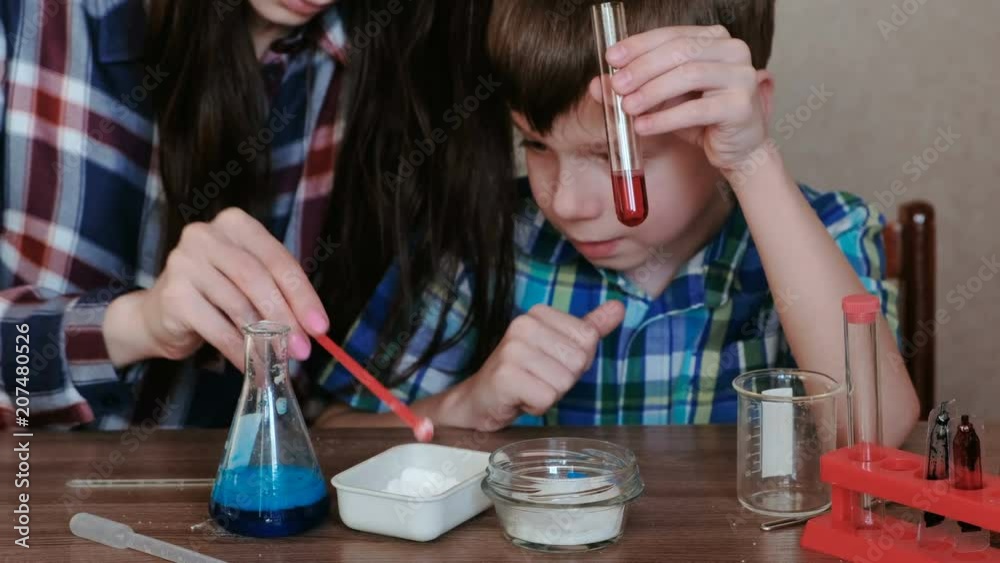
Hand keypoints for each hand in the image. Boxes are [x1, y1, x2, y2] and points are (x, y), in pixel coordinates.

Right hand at [118, 208, 328, 368]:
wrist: (159, 315)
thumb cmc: (215, 294)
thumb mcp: (250, 283)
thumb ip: (279, 294)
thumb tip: (313, 328)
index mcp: (235, 224)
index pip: (278, 259)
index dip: (302, 295)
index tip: (320, 326)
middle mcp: (206, 236)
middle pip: (258, 279)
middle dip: (286, 317)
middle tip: (304, 348)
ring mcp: (184, 263)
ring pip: (238, 305)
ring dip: (265, 339)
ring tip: (281, 360)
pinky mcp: (173, 296)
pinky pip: (217, 329)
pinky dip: (240, 351)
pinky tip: (253, 366)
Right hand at [441, 301, 624, 430]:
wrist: (482, 399)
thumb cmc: (525, 373)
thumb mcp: (559, 347)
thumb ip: (589, 328)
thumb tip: (619, 307)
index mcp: (538, 313)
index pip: (588, 339)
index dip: (576, 361)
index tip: (550, 364)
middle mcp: (523, 325)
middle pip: (578, 361)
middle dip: (564, 380)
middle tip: (538, 379)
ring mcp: (512, 350)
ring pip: (563, 382)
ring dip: (550, 394)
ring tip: (529, 388)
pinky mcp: (505, 376)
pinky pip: (546, 398)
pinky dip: (537, 406)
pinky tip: (520, 399)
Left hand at [589, 25, 770, 172]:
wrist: (737, 149)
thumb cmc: (701, 118)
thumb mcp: (663, 99)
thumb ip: (634, 88)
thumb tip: (598, 85)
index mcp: (714, 38)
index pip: (671, 34)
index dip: (639, 45)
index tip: (611, 57)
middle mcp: (733, 50)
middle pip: (679, 52)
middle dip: (642, 68)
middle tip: (617, 86)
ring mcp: (742, 76)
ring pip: (688, 76)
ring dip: (651, 92)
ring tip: (628, 107)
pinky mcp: (741, 106)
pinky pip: (696, 109)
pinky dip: (665, 118)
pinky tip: (643, 126)